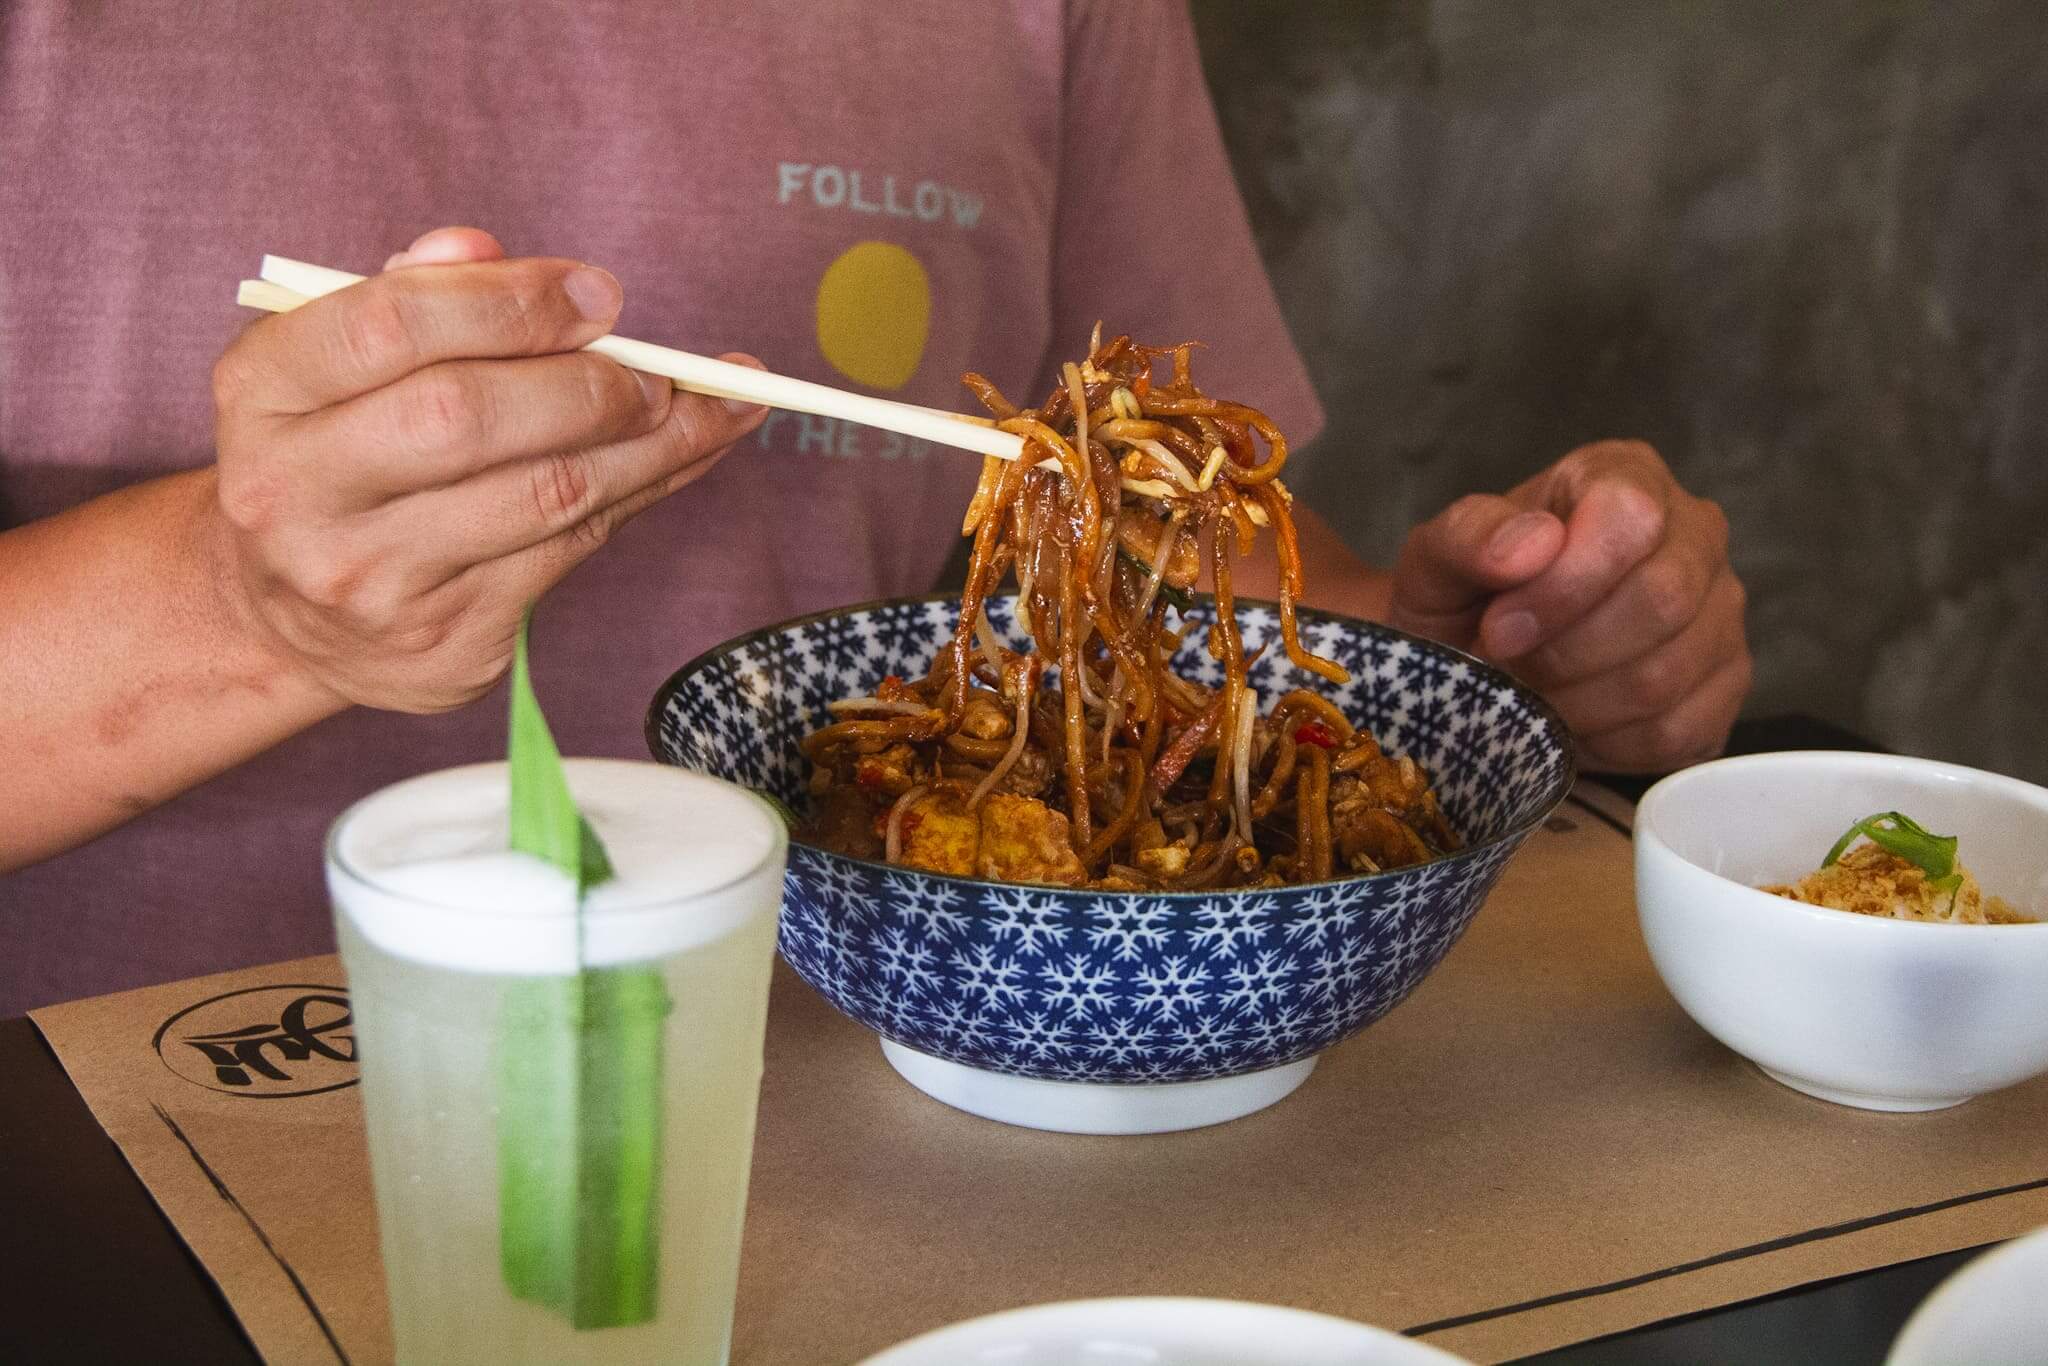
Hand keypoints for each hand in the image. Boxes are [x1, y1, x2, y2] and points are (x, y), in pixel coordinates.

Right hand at [209, 227, 765, 711]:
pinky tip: (689, 456)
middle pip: (467, 416)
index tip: (598, 293)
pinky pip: (571, 551)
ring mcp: (370, 578)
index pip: (389, 325)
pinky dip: (645, 493)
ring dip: (651, 443)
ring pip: (543, 494)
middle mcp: (297, 492)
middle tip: (656, 368)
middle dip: (587, 382)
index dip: (510, 302)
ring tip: (711, 405)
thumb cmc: (334, 455)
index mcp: (262, 392)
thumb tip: (483, 247)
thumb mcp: (330, 363)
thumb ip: (408, 297)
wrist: (286, 620)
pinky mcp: (445, 642)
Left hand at [1387, 440, 1749, 772]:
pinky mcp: (1726, 685)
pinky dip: (1606, 742)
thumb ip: (1469, 536)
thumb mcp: (1438, 560)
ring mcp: (1721, 611)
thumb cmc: (1467, 599)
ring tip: (1531, 693)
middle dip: (1566, 652)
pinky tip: (1571, 721)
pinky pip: (1677, 729)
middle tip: (1510, 667)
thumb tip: (1532, 545)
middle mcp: (1694, 533)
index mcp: (1626, 476)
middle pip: (1662, 598)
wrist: (1479, 661)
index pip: (1630, 517)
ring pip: (1668, 674)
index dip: (1564, 583)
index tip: (1501, 626)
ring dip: (1578, 702)